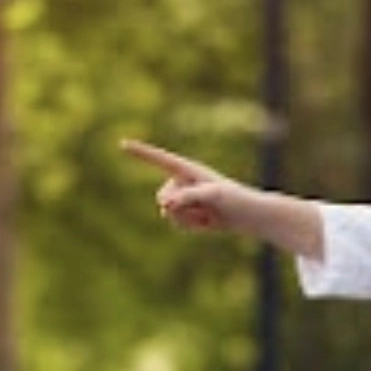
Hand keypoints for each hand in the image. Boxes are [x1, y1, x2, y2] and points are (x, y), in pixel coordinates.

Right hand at [121, 138, 238, 231]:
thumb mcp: (212, 195)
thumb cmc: (234, 199)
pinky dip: (190, 227)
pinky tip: (207, 223)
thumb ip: (188, 196)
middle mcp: (182, 182)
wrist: (248, 216)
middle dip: (178, 207)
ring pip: (167, 213)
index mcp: (187, 169)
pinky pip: (175, 224)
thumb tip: (164, 204)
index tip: (122, 143)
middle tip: (203, 208)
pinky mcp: (187, 213)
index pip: (159, 159)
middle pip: (161, 197)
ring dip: (187, 219)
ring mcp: (183, 198)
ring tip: (208, 215)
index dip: (140, 152)